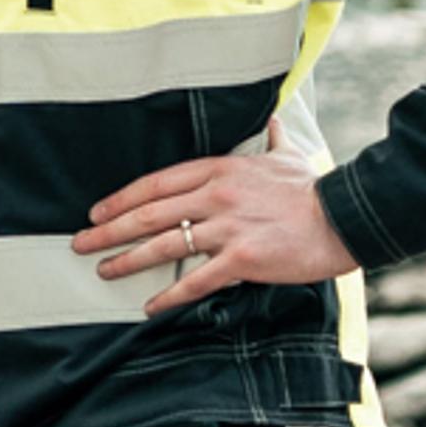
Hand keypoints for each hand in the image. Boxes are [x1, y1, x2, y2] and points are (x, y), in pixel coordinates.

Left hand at [72, 150, 353, 315]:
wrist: (344, 216)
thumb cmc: (313, 188)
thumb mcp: (286, 155)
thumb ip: (270, 139)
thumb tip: (270, 120)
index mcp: (219, 169)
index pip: (156, 182)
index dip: (122, 198)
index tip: (98, 211)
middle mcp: (215, 196)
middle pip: (149, 213)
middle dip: (109, 230)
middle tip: (81, 243)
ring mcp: (227, 228)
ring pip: (164, 245)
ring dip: (128, 260)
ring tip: (104, 271)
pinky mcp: (242, 259)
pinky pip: (196, 280)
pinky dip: (169, 296)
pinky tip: (150, 307)